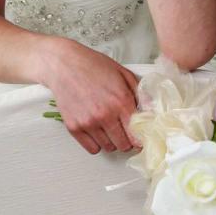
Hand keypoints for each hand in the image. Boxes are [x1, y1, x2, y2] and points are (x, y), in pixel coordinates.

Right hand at [42, 38, 140, 154]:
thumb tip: (152, 111)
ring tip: (109, 128)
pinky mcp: (74, 127)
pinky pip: (92, 149)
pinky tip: (97, 131)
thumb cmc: (93, 66)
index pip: (138, 133)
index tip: (140, 136)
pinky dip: (97, 144)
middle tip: (125, 132)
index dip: (141, 137)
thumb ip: (140, 93)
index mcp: (121, 101)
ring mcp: (88, 123)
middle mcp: (105, 115)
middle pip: (124, 145)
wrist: (63, 64)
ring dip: (112, 141)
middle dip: (127, 140)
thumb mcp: (123, 73)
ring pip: (109, 148)